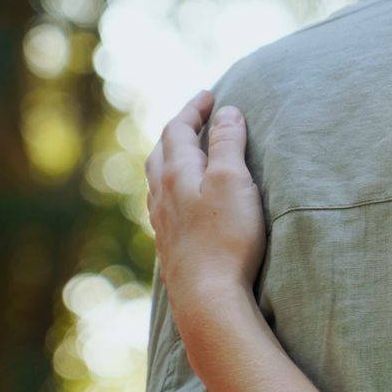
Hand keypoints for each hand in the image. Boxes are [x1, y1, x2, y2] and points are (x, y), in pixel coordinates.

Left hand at [145, 91, 267, 334]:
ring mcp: (163, 221)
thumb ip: (229, 144)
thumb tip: (226, 112)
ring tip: (186, 154)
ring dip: (170, 158)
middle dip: (178, 130)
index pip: (178, 129)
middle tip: (196, 119)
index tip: (209, 95)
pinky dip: (171, 187)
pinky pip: (163, 204)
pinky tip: (180, 200)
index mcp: (177, 172)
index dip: (193, 109)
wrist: (208, 296)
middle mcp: (162, 194)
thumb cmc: (226, 237)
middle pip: (161, 152)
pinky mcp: (170, 244)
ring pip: (157, 179)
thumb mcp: (234, 181)